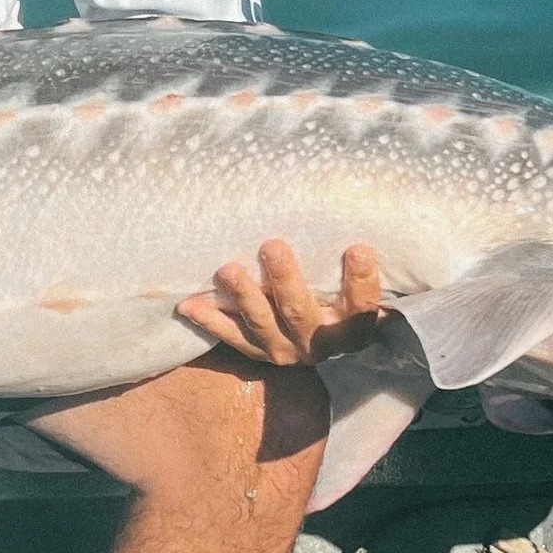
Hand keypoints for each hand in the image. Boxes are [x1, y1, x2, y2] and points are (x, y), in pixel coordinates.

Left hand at [178, 240, 386, 367]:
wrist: (321, 339)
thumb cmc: (341, 292)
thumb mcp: (356, 283)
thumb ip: (358, 259)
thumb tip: (362, 200)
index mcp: (353, 326)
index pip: (362, 306)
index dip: (361, 281)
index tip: (358, 248)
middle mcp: (320, 343)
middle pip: (300, 311)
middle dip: (284, 280)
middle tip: (271, 246)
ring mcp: (285, 350)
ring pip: (262, 324)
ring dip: (244, 296)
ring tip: (229, 270)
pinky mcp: (257, 351)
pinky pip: (232, 336)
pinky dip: (210, 320)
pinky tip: (189, 305)